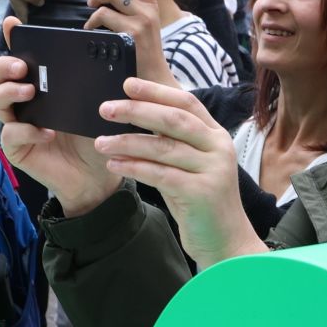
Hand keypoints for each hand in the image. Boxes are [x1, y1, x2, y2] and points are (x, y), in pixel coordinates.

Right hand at [0, 21, 120, 214]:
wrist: (99, 175)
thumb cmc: (95, 136)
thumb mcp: (96, 104)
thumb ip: (92, 82)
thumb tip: (104, 54)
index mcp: (40, 86)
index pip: (21, 58)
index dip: (12, 39)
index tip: (12, 23)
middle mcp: (23, 102)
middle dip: (4, 65)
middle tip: (22, 66)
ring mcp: (16, 124)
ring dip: (9, 92)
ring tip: (29, 92)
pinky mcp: (17, 148)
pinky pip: (10, 134)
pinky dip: (26, 130)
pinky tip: (45, 132)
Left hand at [84, 0, 174, 86]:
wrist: (155, 83)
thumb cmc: (143, 58)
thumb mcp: (143, 31)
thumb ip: (131, 12)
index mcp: (152, 9)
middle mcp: (149, 13)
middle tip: (91, 2)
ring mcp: (141, 23)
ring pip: (108, 4)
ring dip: (93, 14)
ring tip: (90, 24)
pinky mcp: (131, 34)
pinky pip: (103, 20)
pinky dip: (92, 25)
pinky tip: (92, 34)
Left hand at [93, 76, 262, 266]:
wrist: (226, 241)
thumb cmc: (200, 202)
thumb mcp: (189, 166)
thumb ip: (171, 143)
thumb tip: (135, 117)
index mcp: (216, 135)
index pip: (186, 102)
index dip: (156, 91)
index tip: (127, 84)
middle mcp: (219, 147)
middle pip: (174, 119)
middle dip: (137, 110)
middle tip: (105, 108)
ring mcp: (212, 170)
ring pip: (164, 147)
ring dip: (127, 142)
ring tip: (101, 143)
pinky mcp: (201, 192)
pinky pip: (160, 174)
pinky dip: (134, 167)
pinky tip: (114, 165)